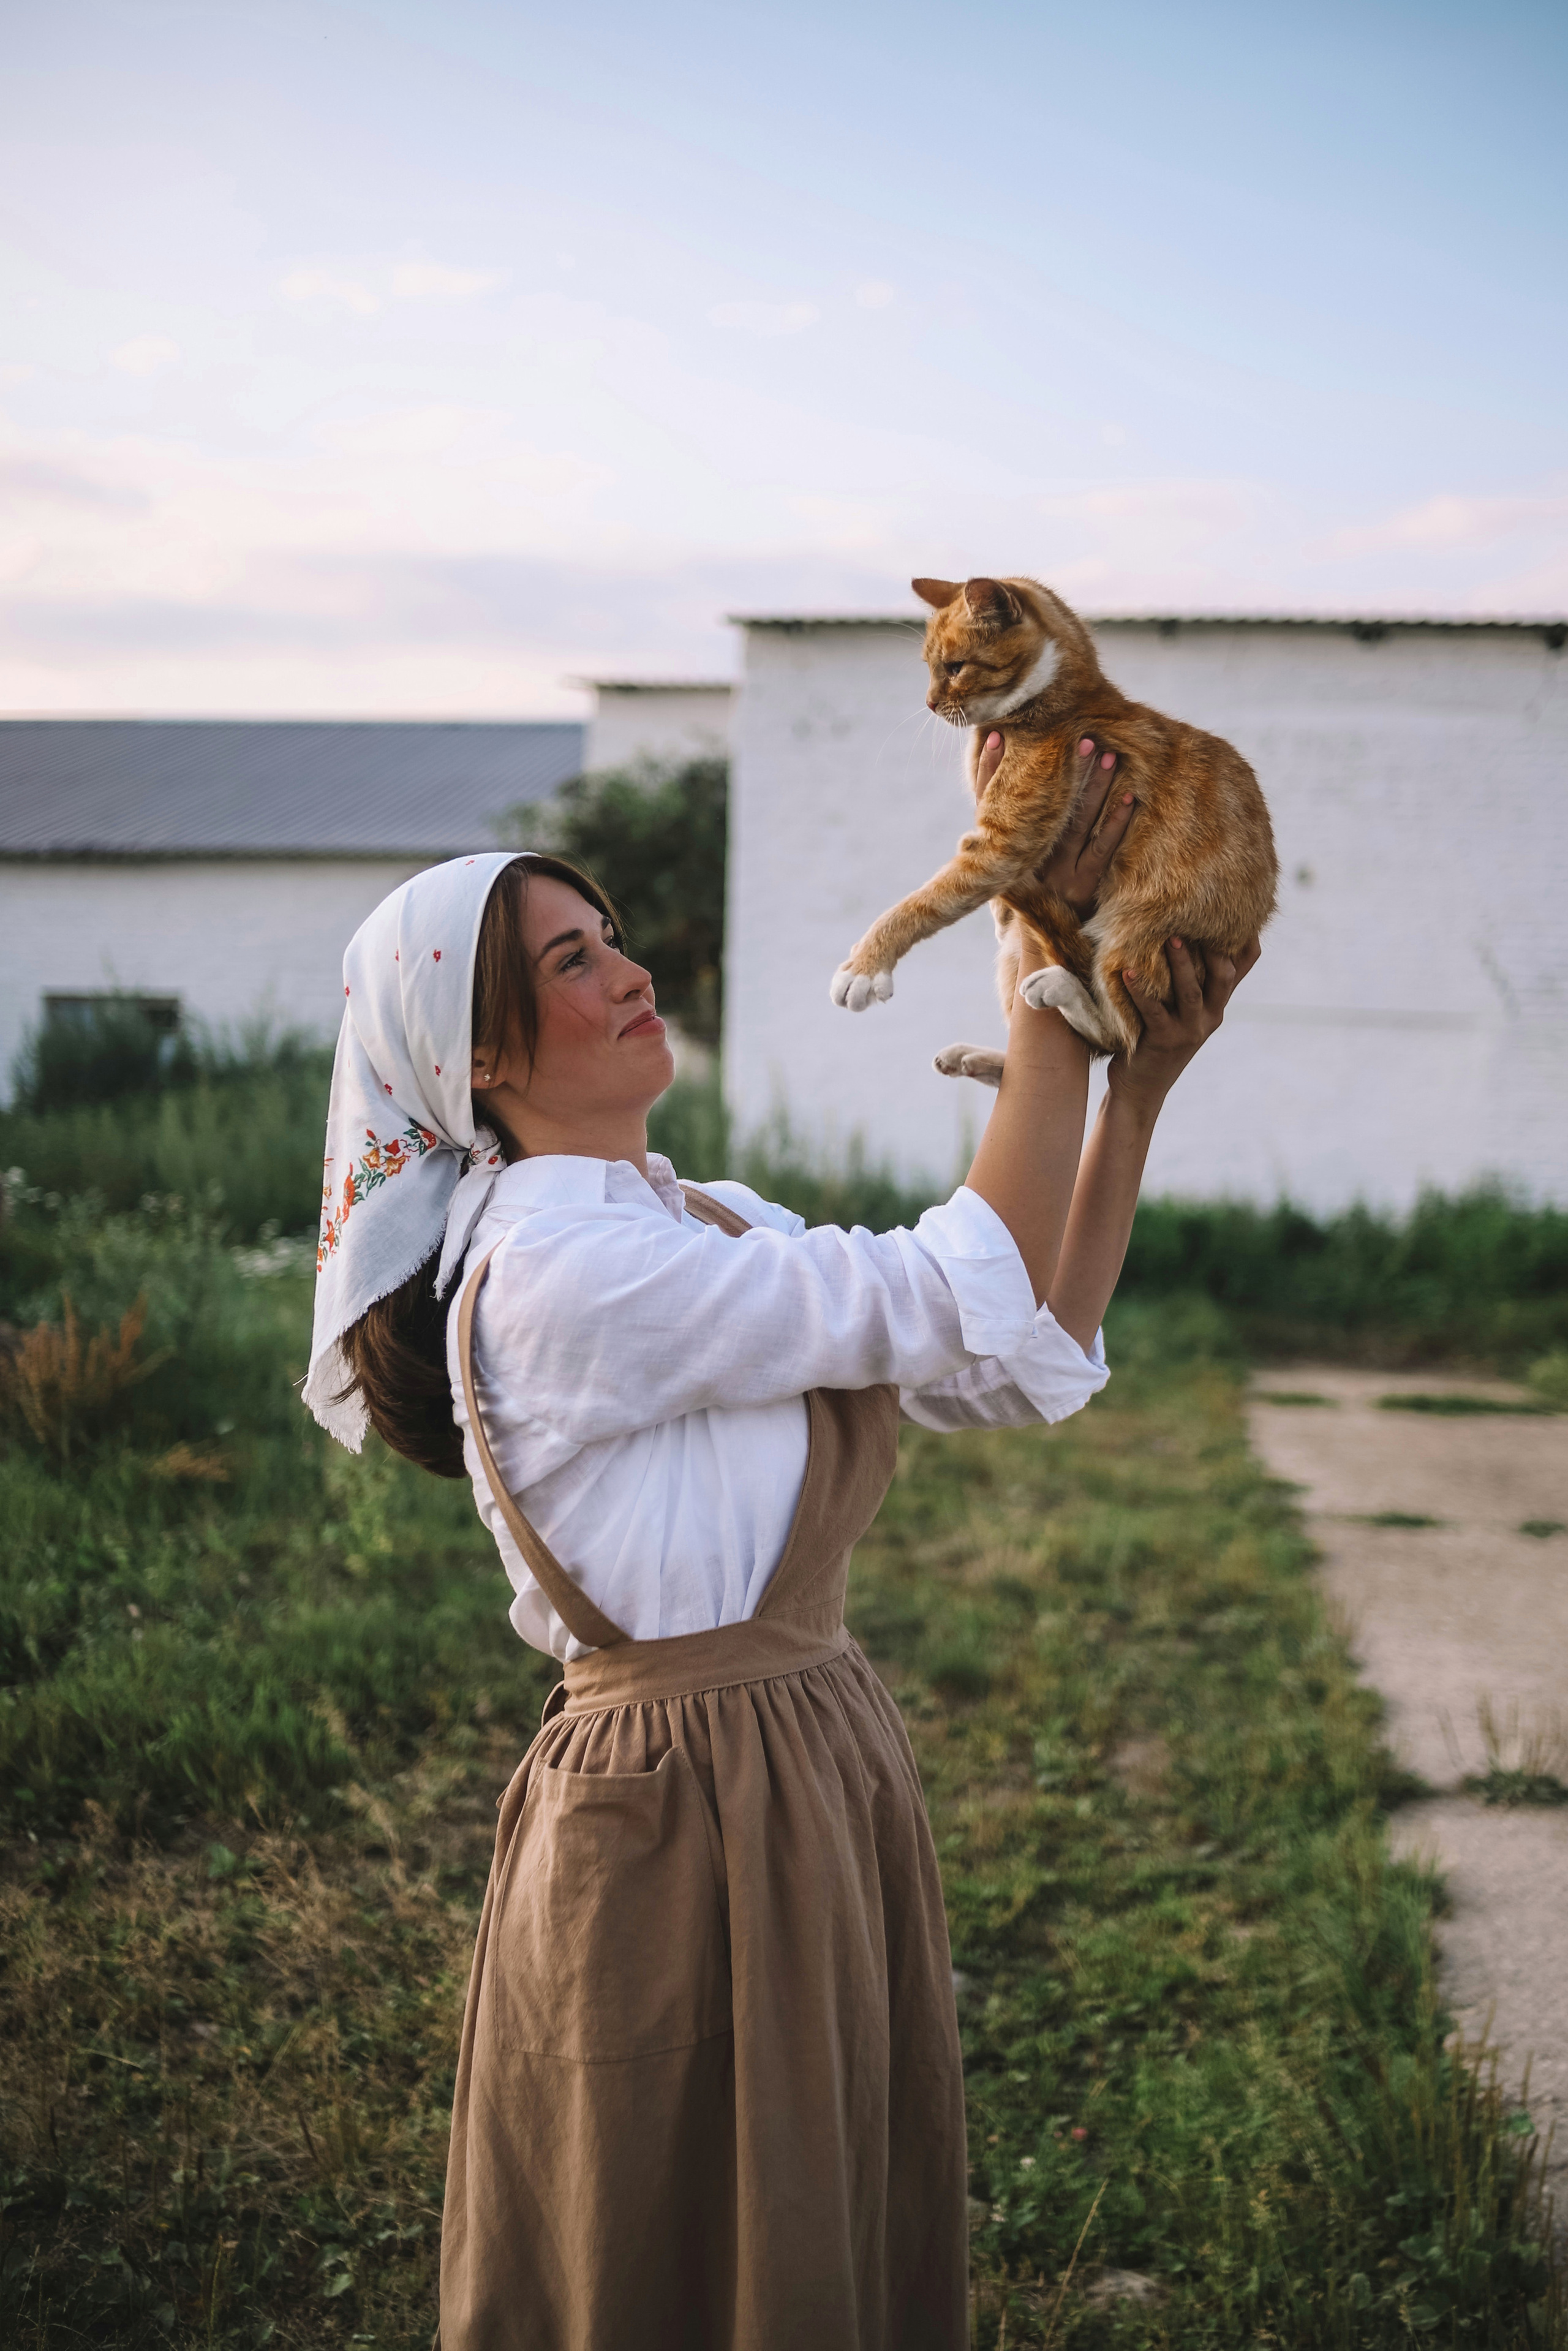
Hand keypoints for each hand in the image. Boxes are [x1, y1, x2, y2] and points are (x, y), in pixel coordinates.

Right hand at [978, 733, 1135, 914]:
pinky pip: (1104, 850)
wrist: (1046, 950)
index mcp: (1006, 853)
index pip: (990, 804)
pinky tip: (1130, 799)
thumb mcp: (1008, 868)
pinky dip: (1117, 824)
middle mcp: (1029, 861)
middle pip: (1046, 805)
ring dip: (1094, 785)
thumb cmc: (1027, 899)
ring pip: (1079, 822)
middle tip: (1076, 733)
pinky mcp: (1086, 887)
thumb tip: (1001, 789)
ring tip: (1106, 752)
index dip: (990, 770)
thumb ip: (1005, 833)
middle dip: (1063, 769)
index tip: (995, 734)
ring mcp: (1059, 874)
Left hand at [1108, 934, 1261, 1113]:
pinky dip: (1140, 990)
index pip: (1243, 965)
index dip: (1245, 937)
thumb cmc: (1157, 1038)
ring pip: (1192, 991)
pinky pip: (1153, 1012)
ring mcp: (1190, 1030)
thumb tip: (1184, 932)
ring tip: (1171, 938)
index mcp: (1217, 1003)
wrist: (1141, 1088)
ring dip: (1181, 964)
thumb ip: (1189, 978)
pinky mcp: (1165, 1041)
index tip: (1239, 905)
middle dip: (1213, 946)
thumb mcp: (1181, 1008)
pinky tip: (1128, 972)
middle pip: (1224, 976)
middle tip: (1198, 917)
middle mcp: (1211, 1016)